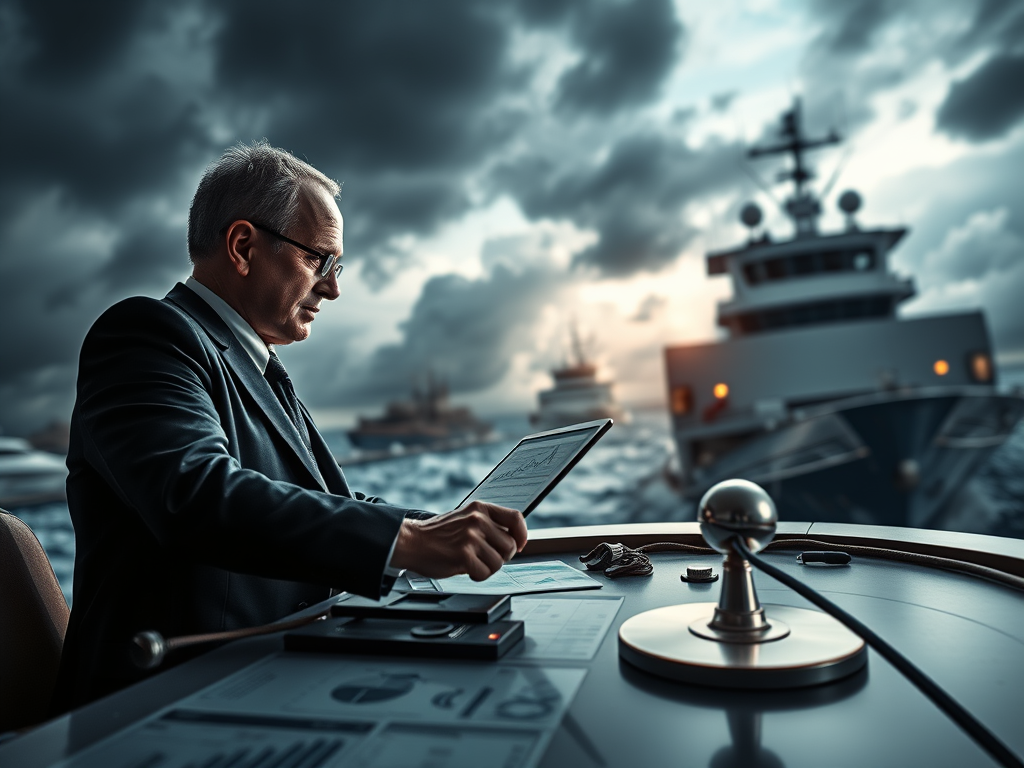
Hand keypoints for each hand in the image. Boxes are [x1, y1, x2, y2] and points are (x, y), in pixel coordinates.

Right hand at [390, 501, 527, 581]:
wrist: (411, 541)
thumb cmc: (437, 534)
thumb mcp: (465, 519)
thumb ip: (487, 525)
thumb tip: (514, 540)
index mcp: (480, 509)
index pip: (515, 518)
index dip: (521, 534)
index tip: (519, 545)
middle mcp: (478, 520)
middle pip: (510, 546)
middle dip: (501, 557)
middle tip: (484, 558)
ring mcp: (471, 537)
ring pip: (499, 562)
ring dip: (487, 568)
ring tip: (472, 563)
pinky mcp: (464, 555)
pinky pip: (485, 573)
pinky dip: (477, 576)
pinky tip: (465, 569)